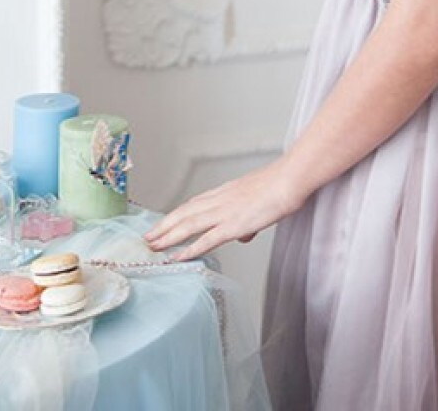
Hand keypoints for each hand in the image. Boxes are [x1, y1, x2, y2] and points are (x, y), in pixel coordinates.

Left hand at [144, 160, 300, 261]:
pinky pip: (206, 239)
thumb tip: (244, 235)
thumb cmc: (280, 186)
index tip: (163, 223)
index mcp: (226, 192)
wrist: (290, 179)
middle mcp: (220, 200)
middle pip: (184, 213)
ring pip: (188, 225)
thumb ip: (248, 220)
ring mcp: (225, 212)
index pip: (194, 204)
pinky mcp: (233, 224)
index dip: (176, 215)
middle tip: (147, 238)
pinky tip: (177, 257)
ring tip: (152, 246)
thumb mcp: (259, 199)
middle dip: (164, 226)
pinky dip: (189, 249)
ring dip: (168, 236)